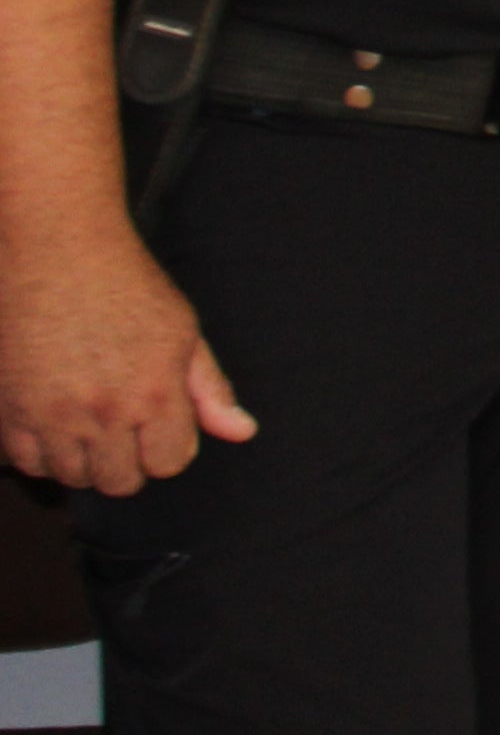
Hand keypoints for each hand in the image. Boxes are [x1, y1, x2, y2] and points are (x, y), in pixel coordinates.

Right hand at [0, 226, 253, 494]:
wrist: (56, 253)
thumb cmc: (126, 286)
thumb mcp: (184, 330)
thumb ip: (211, 389)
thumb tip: (243, 432)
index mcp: (155, 393)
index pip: (169, 463)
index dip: (169, 446)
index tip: (159, 423)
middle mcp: (103, 413)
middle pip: (120, 481)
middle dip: (129, 461)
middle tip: (123, 427)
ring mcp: (50, 415)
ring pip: (73, 477)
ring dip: (85, 459)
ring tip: (88, 423)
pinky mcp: (8, 411)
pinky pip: (27, 463)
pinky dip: (42, 453)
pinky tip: (53, 423)